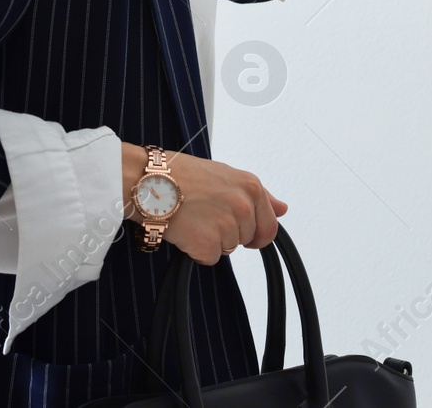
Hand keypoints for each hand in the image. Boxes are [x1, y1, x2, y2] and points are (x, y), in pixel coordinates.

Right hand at [123, 144, 287, 264]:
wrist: (148, 180)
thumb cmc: (179, 173)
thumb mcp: (225, 174)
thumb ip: (258, 194)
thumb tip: (282, 208)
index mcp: (250, 187)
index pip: (269, 225)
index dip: (254, 231)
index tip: (242, 230)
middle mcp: (243, 206)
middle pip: (246, 239)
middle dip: (229, 233)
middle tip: (205, 216)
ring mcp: (227, 226)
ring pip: (227, 248)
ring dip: (210, 239)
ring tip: (191, 217)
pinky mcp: (208, 244)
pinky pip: (209, 257)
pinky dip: (195, 249)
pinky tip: (185, 229)